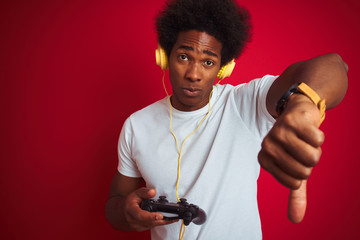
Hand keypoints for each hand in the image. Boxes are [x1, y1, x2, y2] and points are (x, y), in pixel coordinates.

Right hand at [123, 188, 177, 230]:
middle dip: (162, 220)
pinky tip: (167, 220)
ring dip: (163, 222)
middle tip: (173, 217)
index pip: (141, 215)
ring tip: (174, 218)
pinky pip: (152, 226)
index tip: (160, 215)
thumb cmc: (130, 202)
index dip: (151, 216)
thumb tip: (153, 192)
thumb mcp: (136, 193)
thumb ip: (145, 192)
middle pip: (149, 222)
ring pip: (152, 225)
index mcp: (130, 210)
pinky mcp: (141, 229)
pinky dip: (159, 223)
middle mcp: (133, 220)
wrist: (121, 212)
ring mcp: (136, 226)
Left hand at [258, 94, 324, 222]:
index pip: (294, 181)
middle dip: (310, 161)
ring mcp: (278, 132)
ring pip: (313, 155)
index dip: (303, 171)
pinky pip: (318, 139)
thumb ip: (294, 195)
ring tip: (305, 139)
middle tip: (302, 147)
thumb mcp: (294, 170)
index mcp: (264, 159)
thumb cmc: (295, 144)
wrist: (297, 112)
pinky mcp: (292, 120)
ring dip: (316, 149)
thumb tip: (295, 220)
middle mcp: (267, 145)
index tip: (295, 158)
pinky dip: (319, 135)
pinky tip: (308, 128)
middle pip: (304, 169)